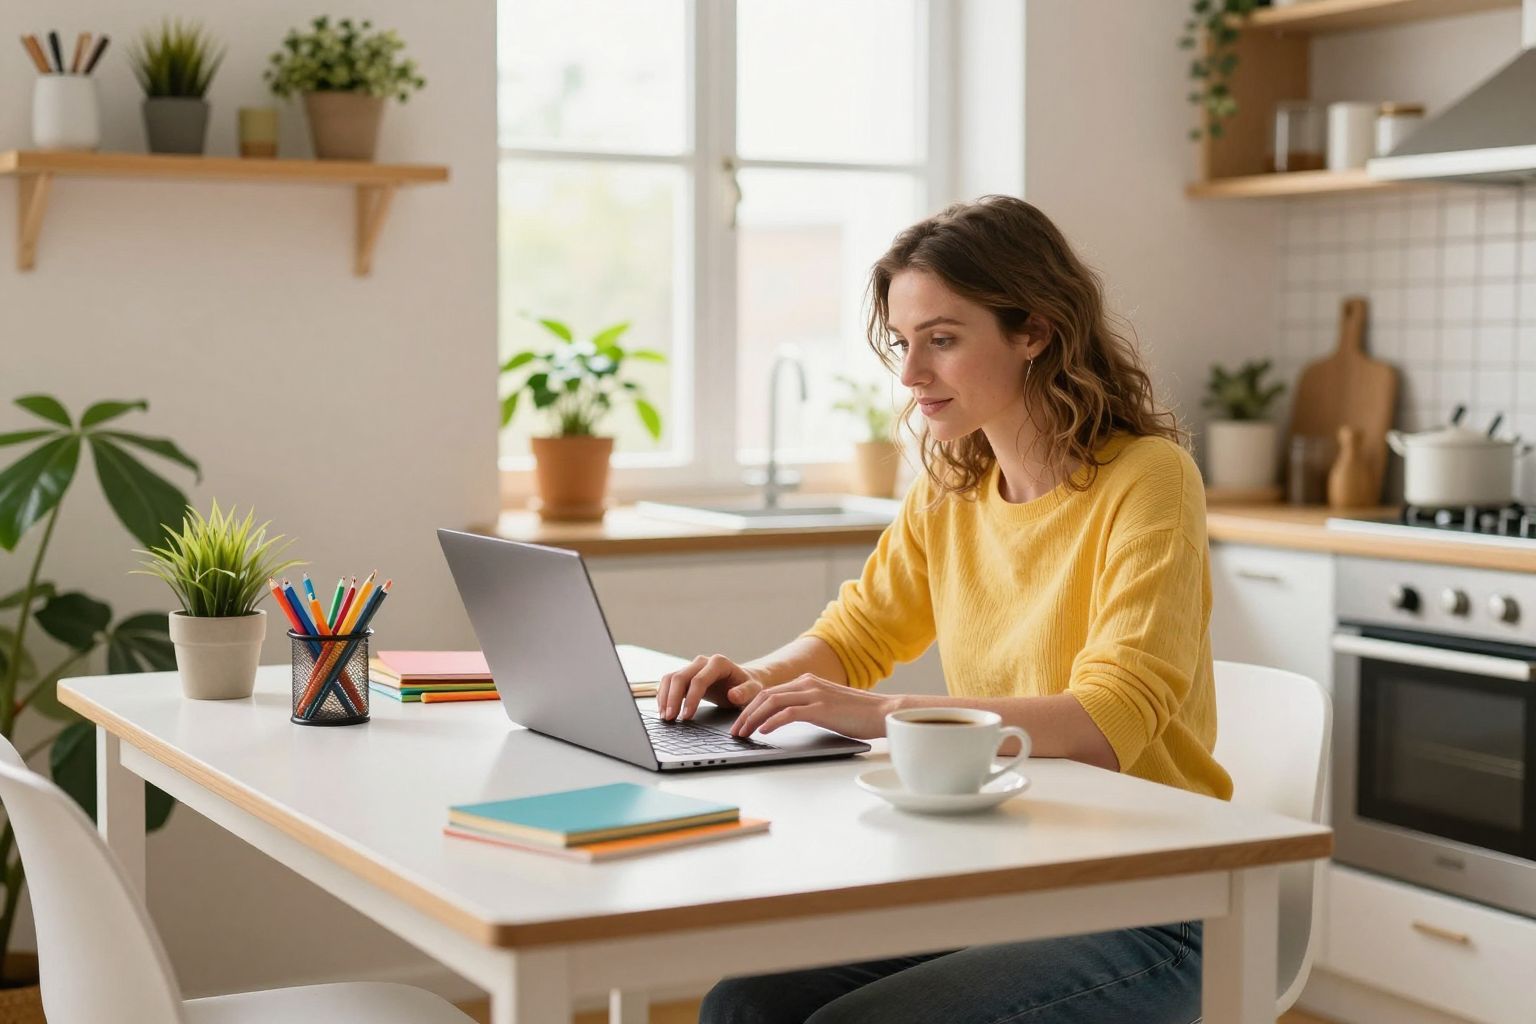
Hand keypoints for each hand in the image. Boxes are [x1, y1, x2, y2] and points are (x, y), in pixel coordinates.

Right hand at [657, 654, 765, 720]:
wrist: (743, 682)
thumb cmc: (748, 686)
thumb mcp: (754, 690)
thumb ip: (745, 692)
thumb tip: (732, 695)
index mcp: (719, 663)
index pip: (699, 680)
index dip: (691, 699)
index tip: (686, 716)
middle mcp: (703, 662)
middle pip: (680, 677)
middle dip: (673, 699)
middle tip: (670, 719)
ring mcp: (692, 667)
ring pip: (671, 678)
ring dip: (665, 697)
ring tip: (665, 717)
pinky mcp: (686, 675)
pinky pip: (669, 682)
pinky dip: (663, 695)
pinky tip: (664, 710)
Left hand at [729, 674, 895, 739]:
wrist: (884, 713)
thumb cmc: (858, 715)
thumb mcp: (827, 707)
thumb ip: (808, 707)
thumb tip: (785, 720)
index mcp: (807, 682)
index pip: (770, 692)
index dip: (750, 707)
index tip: (740, 722)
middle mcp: (807, 683)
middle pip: (765, 696)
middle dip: (745, 714)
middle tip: (734, 731)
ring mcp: (814, 694)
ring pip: (772, 703)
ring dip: (752, 719)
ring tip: (742, 734)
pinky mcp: (821, 708)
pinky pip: (788, 713)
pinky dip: (771, 722)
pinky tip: (763, 732)